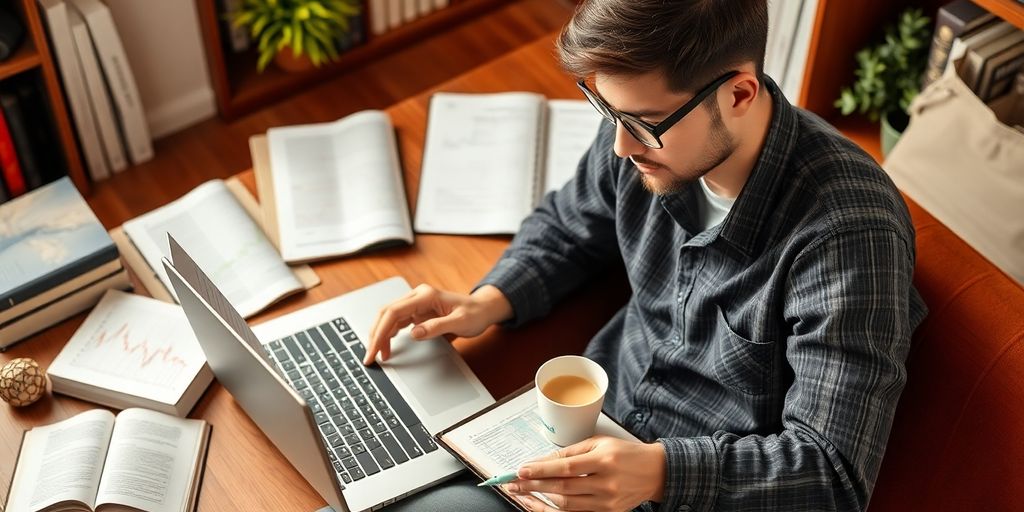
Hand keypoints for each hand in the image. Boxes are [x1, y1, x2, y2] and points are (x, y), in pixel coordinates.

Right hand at [363, 284, 511, 364]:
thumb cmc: (475, 314)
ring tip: (378, 355)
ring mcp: (416, 304)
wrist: (483, 310)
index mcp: (426, 295)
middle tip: (370, 357)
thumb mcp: (461, 322)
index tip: (374, 350)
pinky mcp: (417, 312)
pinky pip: (396, 322)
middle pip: (386, 313)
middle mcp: (417, 296)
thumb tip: (414, 333)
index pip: (394, 312)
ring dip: (380, 336)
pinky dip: (389, 335)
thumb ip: (437, 327)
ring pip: (389, 318)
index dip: (381, 331)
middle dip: (375, 335)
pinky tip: (387, 347)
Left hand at [505, 435, 666, 511]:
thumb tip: (543, 460)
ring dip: (541, 499)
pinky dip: (556, 509)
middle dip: (534, 486)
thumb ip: (571, 451)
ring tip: (523, 493)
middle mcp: (606, 483)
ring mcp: (607, 502)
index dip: (541, 470)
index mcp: (604, 460)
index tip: (521, 470)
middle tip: (513, 483)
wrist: (655, 472)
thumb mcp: (600, 443)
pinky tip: (542, 503)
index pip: (566, 467)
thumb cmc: (626, 454)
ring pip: (567, 505)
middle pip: (563, 488)